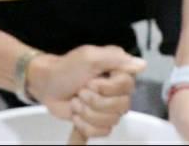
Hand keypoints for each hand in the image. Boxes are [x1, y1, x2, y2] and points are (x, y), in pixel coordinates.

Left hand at [28, 46, 145, 139]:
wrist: (47, 85)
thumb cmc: (66, 68)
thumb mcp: (89, 57)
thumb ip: (115, 58)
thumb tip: (142, 64)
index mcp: (118, 72)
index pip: (127, 86)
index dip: (107, 87)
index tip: (90, 81)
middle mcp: (118, 91)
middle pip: (121, 106)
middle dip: (94, 101)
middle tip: (80, 91)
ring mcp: (109, 108)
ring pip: (111, 121)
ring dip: (87, 113)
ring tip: (76, 102)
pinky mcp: (99, 123)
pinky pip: (103, 132)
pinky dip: (85, 125)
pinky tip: (77, 115)